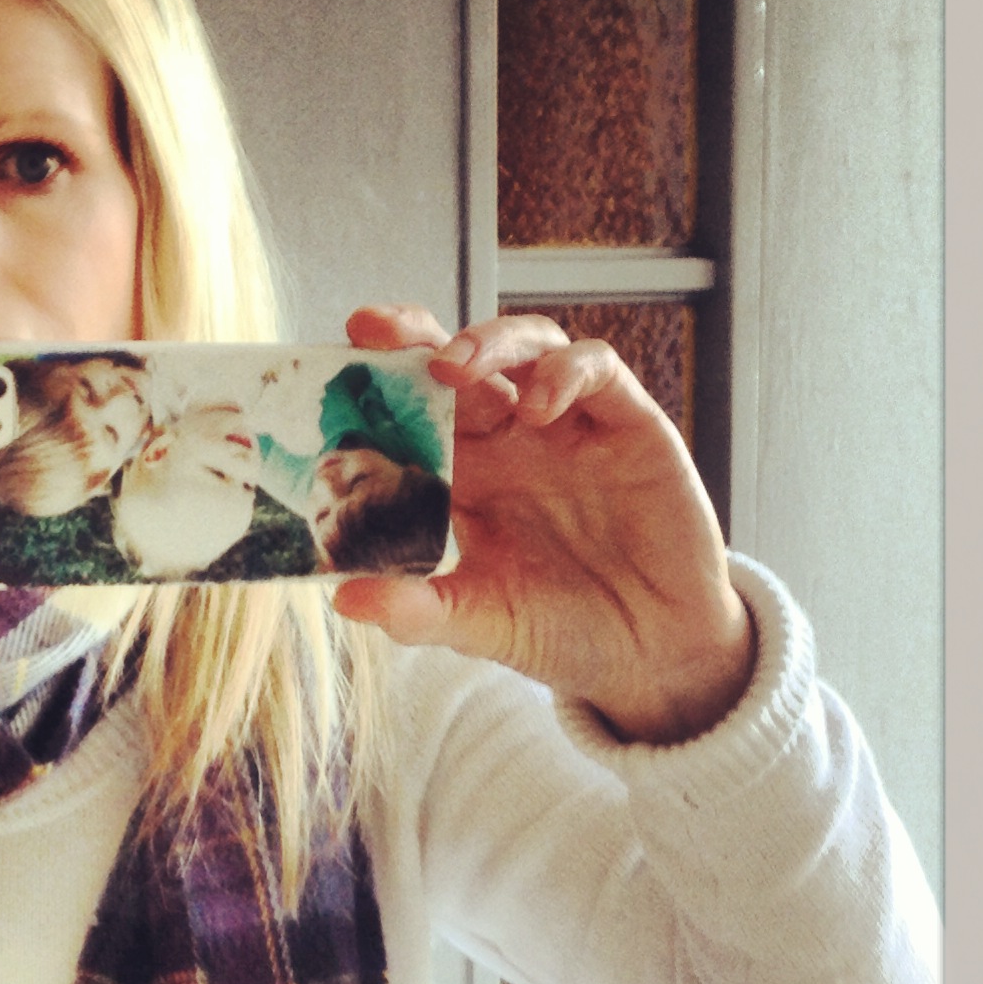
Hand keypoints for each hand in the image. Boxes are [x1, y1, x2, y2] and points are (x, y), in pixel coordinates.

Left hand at [331, 304, 755, 745]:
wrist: (651, 653)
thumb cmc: (561, 631)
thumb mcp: (480, 623)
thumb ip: (417, 610)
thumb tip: (343, 599)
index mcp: (467, 479)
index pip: (414, 413)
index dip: (376, 385)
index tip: (331, 370)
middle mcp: (513, 441)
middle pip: (458, 363)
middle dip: (414, 338)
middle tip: (372, 330)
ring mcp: (570, 428)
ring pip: (526, 346)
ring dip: (487, 342)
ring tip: (453, 365)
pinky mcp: (629, 426)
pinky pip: (597, 371)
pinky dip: (565, 372)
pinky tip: (540, 405)